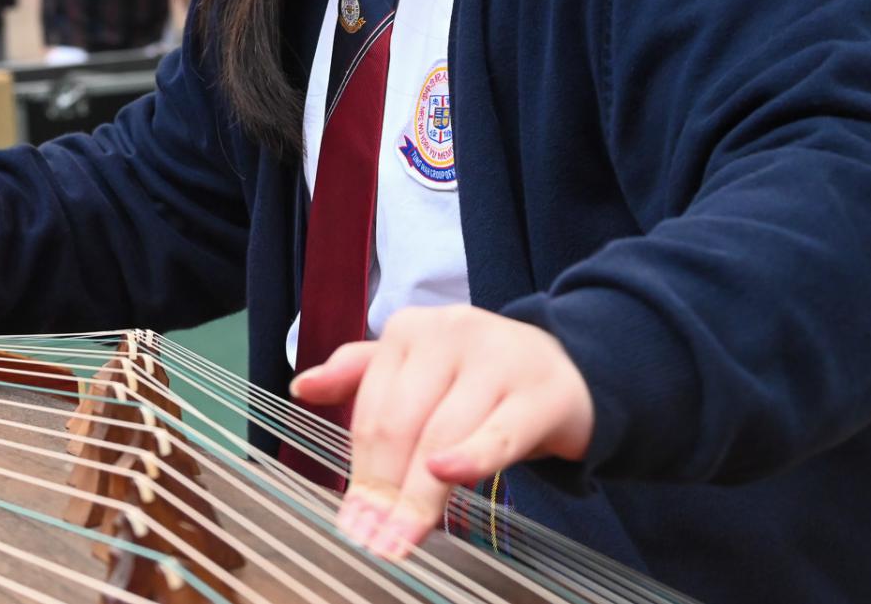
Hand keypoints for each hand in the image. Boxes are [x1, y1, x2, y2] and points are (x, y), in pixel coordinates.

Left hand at [291, 305, 594, 559]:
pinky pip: (499, 433)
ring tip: (401, 538)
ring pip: (442, 436)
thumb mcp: (418, 364)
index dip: (359, 470)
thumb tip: (302, 388)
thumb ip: (360, 374)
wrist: (568, 367)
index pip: (372, 410)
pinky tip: (446, 478)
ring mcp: (498, 359)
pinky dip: (470, 457)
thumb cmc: (480, 374)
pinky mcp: (541, 392)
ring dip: (418, 496)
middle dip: (384, 490)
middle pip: (401, 425)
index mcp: (410, 329)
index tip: (352, 521)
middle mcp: (451, 333)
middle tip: (374, 541)